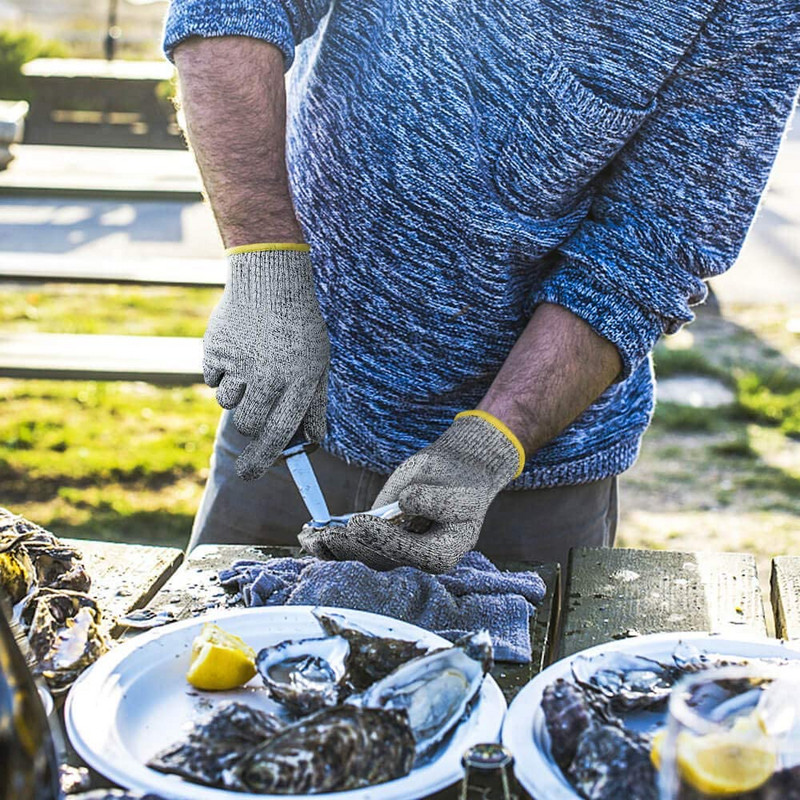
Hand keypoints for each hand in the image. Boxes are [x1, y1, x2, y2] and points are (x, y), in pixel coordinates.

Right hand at [203, 247, 329, 479]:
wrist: (270, 280)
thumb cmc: (299, 327)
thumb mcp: (318, 363)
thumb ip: (315, 403)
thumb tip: (314, 440)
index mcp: (298, 381)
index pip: (279, 434)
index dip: (262, 459)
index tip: (249, 475)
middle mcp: (268, 375)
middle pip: (247, 424)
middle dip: (248, 422)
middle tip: (256, 400)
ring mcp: (239, 362)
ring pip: (227, 402)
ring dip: (236, 391)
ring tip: (252, 361)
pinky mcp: (214, 350)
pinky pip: (212, 378)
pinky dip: (221, 371)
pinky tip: (238, 347)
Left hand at [299, 412, 523, 572]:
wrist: (456, 475)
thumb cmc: (460, 485)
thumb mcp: (456, 492)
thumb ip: (434, 500)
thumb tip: (405, 502)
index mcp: (440, 554)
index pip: (409, 553)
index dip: (382, 540)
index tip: (359, 523)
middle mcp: (415, 559)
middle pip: (379, 558)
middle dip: (350, 547)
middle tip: (327, 534)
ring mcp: (394, 550)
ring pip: (361, 555)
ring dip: (333, 548)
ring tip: (308, 538)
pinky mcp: (377, 538)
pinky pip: (354, 544)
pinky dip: (330, 542)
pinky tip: (309, 536)